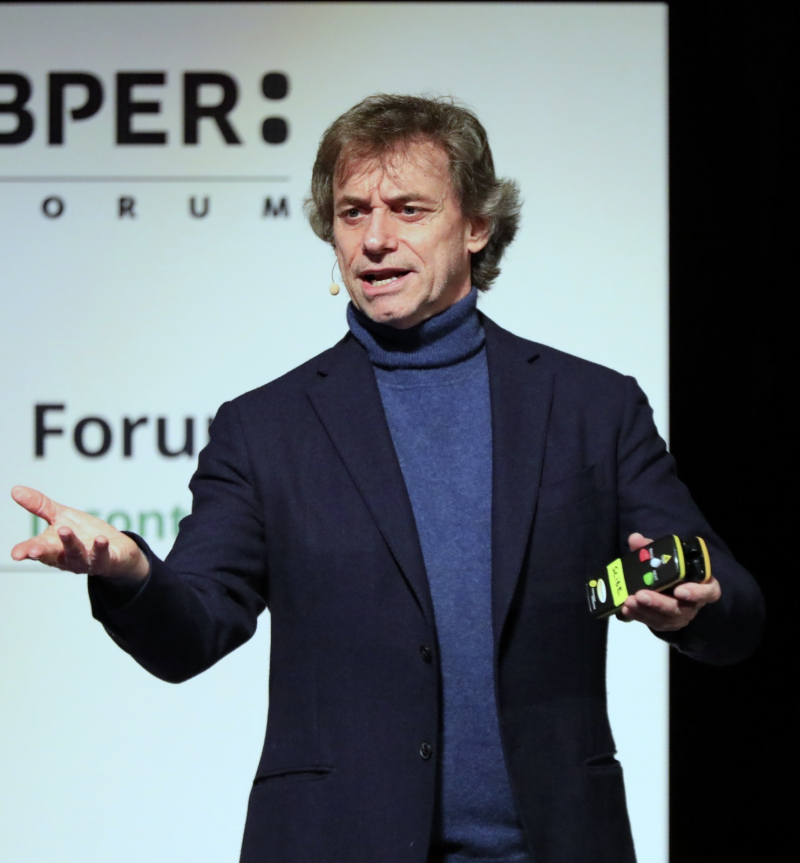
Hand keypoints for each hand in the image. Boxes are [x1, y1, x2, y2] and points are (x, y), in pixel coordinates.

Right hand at [9, 486, 148, 580]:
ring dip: (70, 544)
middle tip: (33, 550)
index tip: (16, 554)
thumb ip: (40, 506)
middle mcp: (66, 557)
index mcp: (52, 547)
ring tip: (65, 530)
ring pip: (76, 554)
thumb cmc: (84, 533)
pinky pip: (102, 557)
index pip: (36, 549)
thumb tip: (15, 490)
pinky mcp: (106, 560)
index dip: (25, 551)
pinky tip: (101, 539)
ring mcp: (86, 561)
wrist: (116, 549)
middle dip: (42, 553)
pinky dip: (100, 549)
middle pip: (52, 555)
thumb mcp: (61, 516)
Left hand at [618, 532, 720, 630]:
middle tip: (641, 594)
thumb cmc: (671, 570)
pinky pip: (653, 623)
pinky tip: (626, 609)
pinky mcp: (667, 624)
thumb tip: (635, 538)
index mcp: (702, 584)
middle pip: (680, 607)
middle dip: (659, 602)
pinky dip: (639, 616)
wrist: (668, 587)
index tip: (679, 590)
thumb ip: (651, 548)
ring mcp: (681, 616)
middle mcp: (694, 604)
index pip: (709, 592)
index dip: (697, 593)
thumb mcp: (663, 557)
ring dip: (645, 609)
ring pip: (665, 617)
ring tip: (629, 601)